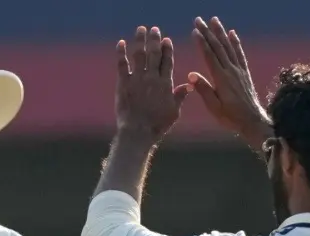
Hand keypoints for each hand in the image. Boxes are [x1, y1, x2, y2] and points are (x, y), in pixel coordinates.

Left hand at [115, 26, 190, 142]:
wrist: (138, 131)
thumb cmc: (157, 124)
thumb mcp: (174, 111)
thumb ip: (180, 96)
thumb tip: (188, 85)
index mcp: (165, 83)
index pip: (167, 61)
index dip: (167, 49)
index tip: (166, 40)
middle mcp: (152, 78)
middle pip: (154, 53)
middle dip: (155, 40)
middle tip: (154, 29)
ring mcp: (137, 79)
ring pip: (139, 55)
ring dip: (140, 40)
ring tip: (141, 30)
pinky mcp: (124, 84)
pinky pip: (122, 65)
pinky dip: (121, 53)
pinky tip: (121, 43)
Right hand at [189, 16, 271, 149]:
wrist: (252, 120)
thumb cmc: (230, 117)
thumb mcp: (213, 107)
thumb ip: (204, 90)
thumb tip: (191, 75)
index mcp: (221, 79)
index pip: (209, 56)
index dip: (202, 42)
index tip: (195, 31)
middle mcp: (231, 71)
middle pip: (218, 47)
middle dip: (208, 32)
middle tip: (199, 20)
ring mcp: (239, 70)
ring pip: (228, 47)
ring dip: (220, 32)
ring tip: (214, 20)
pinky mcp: (244, 72)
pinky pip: (239, 53)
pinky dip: (235, 42)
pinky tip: (232, 33)